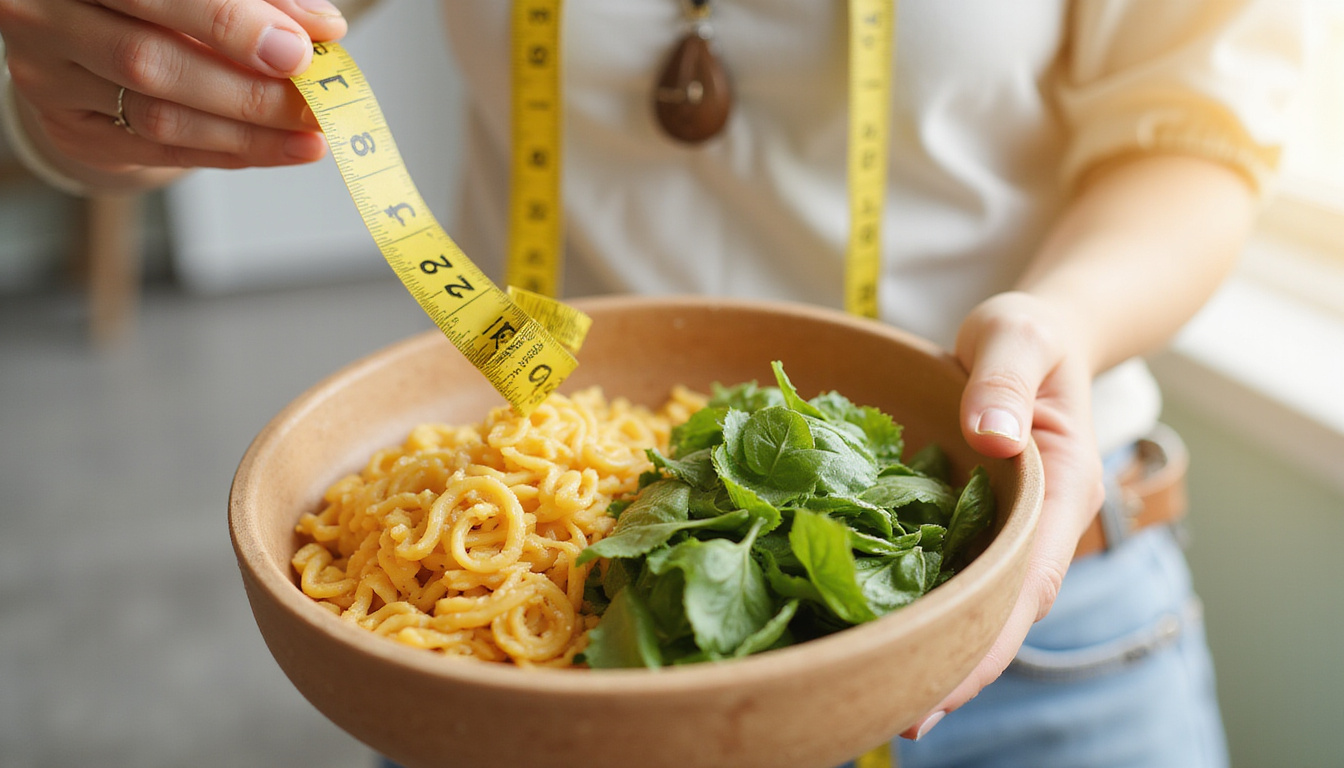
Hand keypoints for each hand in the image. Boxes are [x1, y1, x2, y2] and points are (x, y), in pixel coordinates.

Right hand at [0, 0, 347, 174]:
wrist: (95, 24)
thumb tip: (320, 27)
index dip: (228, 22)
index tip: (298, 48)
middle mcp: (43, 16)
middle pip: (149, 60)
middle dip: (244, 87)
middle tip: (310, 100)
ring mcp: (48, 78)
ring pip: (157, 114)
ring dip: (246, 130)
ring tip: (309, 133)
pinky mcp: (73, 130)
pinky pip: (160, 150)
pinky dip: (229, 150)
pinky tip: (278, 147)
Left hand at [900, 291, 1105, 739]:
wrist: (1030, 336)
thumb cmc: (1030, 335)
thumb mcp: (1019, 335)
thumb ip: (1004, 378)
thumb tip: (990, 437)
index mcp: (1062, 490)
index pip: (1031, 582)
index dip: (992, 641)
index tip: (947, 689)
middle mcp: (1034, 525)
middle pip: (999, 612)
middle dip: (954, 669)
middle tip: (895, 722)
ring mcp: (1001, 530)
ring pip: (969, 601)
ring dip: (929, 648)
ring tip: (868, 696)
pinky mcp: (966, 523)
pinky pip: (938, 570)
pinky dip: (909, 602)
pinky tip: (859, 628)